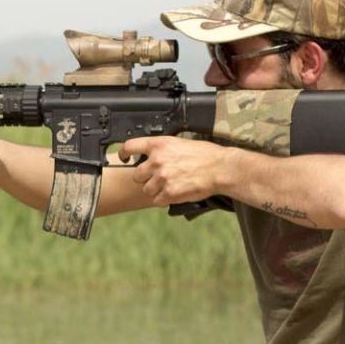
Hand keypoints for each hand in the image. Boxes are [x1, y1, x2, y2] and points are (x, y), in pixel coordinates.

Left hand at [118, 135, 232, 206]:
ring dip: (155, 190)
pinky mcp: (169, 193)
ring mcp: (162, 178)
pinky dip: (163, 199)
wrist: (220, 168)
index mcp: (159, 145)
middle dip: (145, 178)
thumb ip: (163, 149)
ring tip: (169, 186)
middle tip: (158, 177)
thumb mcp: (181, 143)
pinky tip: (174, 193)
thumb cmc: (206, 155)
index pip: (130, 146)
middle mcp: (157, 161)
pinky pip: (156, 200)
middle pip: (136, 174)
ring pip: (146, 189)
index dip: (123, 153)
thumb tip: (151, 155)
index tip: (123, 158)